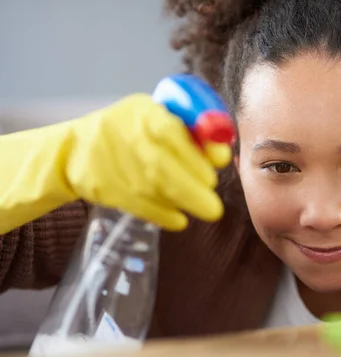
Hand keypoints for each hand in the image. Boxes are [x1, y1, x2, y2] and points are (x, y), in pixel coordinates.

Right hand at [0, 94, 231, 232]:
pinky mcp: (102, 186)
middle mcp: (122, 133)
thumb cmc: (135, 133)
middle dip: (192, 188)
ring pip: (148, 188)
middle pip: (158, 165)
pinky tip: (179, 219)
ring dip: (182, 202)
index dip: (195, 150)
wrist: (76, 150)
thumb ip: (193, 135)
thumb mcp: (160, 120)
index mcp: (142, 112)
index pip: (169, 129)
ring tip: (206, 209)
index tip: (220, 164)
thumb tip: (222, 156)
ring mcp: (109, 161)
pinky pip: (135, 204)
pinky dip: (161, 215)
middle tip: (215, 205)